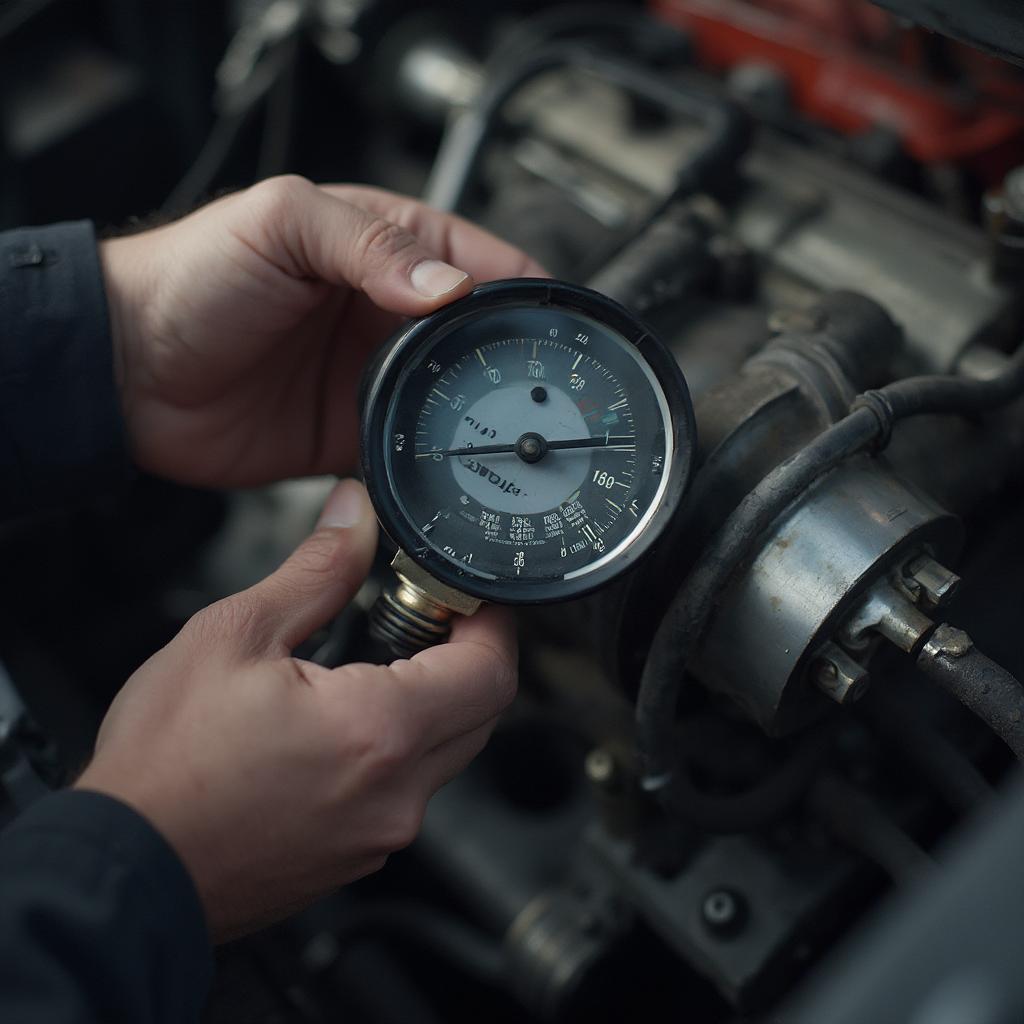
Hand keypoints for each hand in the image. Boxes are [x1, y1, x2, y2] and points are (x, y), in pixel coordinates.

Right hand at [74, 479, 517, 939]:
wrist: (124, 873)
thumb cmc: (164, 765)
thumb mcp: (235, 636)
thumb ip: (316, 571)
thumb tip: (355, 517)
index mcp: (379, 731)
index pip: (491, 670)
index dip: (491, 621)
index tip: (469, 595)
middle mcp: (396, 794)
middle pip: (481, 713)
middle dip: (468, 656)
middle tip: (424, 617)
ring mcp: (379, 834)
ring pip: (446, 754)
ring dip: (433, 702)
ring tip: (374, 663)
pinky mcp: (355, 857)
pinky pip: (406, 791)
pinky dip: (398, 748)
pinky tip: (343, 723)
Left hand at [100, 176, 545, 486]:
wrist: (126, 371)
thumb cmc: (192, 276)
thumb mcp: (283, 224)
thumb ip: (369, 245)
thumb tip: (449, 287)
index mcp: (387, 250)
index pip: (482, 262)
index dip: (525, 291)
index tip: (558, 326)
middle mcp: (391, 315)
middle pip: (481, 339)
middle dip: (519, 363)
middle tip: (554, 394)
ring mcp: (377, 377)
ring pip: (457, 398)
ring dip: (486, 416)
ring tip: (522, 437)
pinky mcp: (355, 433)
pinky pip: (414, 448)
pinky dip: (439, 459)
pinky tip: (461, 469)